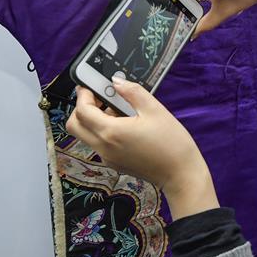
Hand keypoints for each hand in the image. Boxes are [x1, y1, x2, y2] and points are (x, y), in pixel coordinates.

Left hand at [65, 80, 219, 219]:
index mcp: (111, 132)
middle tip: (100, 98)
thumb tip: (116, 81)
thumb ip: (132, 92)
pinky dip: (103, 131)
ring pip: (86, 135)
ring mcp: (107, 158)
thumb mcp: (155, 110)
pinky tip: (126, 125)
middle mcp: (104, 147)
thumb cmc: (172, 143)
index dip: (83, 95)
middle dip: (81, 108)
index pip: (82, 111)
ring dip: (93, 120)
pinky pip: (99, 144)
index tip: (92, 85)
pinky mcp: (114, 163)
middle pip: (75, 126)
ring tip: (118, 111)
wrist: (181, 174)